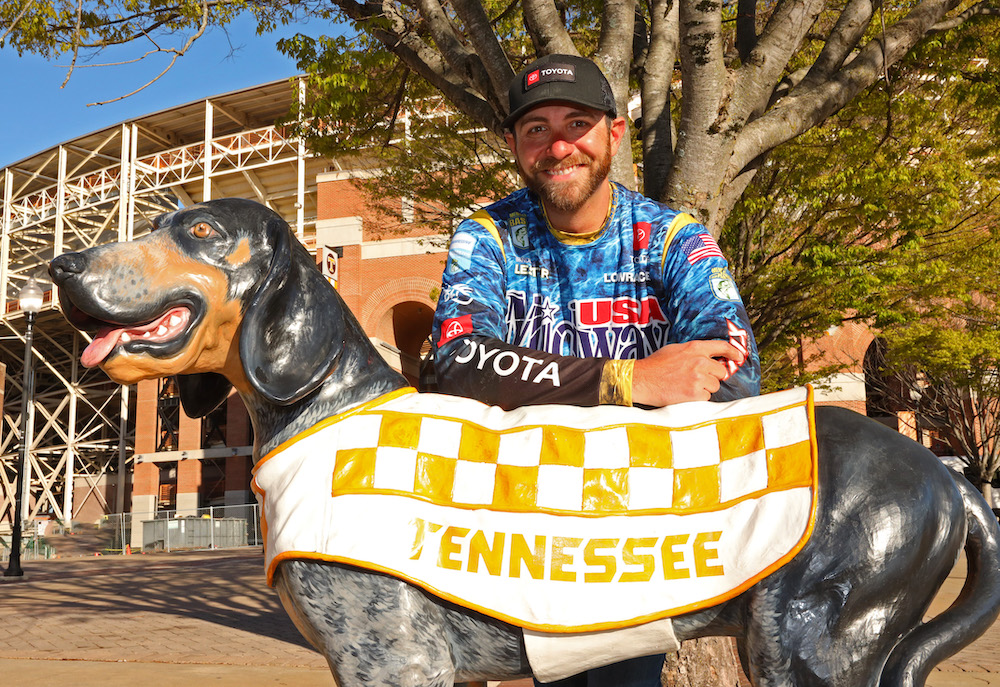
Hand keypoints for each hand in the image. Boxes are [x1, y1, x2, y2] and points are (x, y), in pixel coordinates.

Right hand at [631, 341, 745, 406]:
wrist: (641, 379)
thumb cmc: (655, 365)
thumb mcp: (675, 349)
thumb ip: (694, 352)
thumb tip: (709, 357)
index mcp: (695, 348)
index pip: (722, 347)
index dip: (734, 353)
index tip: (739, 358)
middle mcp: (700, 361)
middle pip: (721, 372)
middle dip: (713, 377)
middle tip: (698, 380)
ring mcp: (698, 378)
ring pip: (715, 386)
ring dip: (705, 389)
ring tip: (687, 387)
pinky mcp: (695, 394)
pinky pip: (706, 397)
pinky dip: (698, 399)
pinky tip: (684, 394)